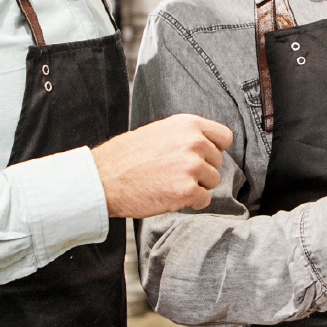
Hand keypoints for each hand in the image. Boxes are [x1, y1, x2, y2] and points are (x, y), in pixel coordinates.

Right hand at [92, 114, 231, 218]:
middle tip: (174, 173)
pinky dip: (191, 202)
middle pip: (218, 161)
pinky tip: (170, 196)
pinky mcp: (187, 189)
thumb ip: (185, 135)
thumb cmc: (126, 157)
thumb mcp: (159, 132)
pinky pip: (204, 200)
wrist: (102, 179)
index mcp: (187, 124)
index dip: (213, 149)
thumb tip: (208, 145)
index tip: (201, 157)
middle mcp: (193, 141)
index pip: (224, 136)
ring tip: (170, 183)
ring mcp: (191, 166)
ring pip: (213, 181)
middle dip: (201, 170)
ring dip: (196, 186)